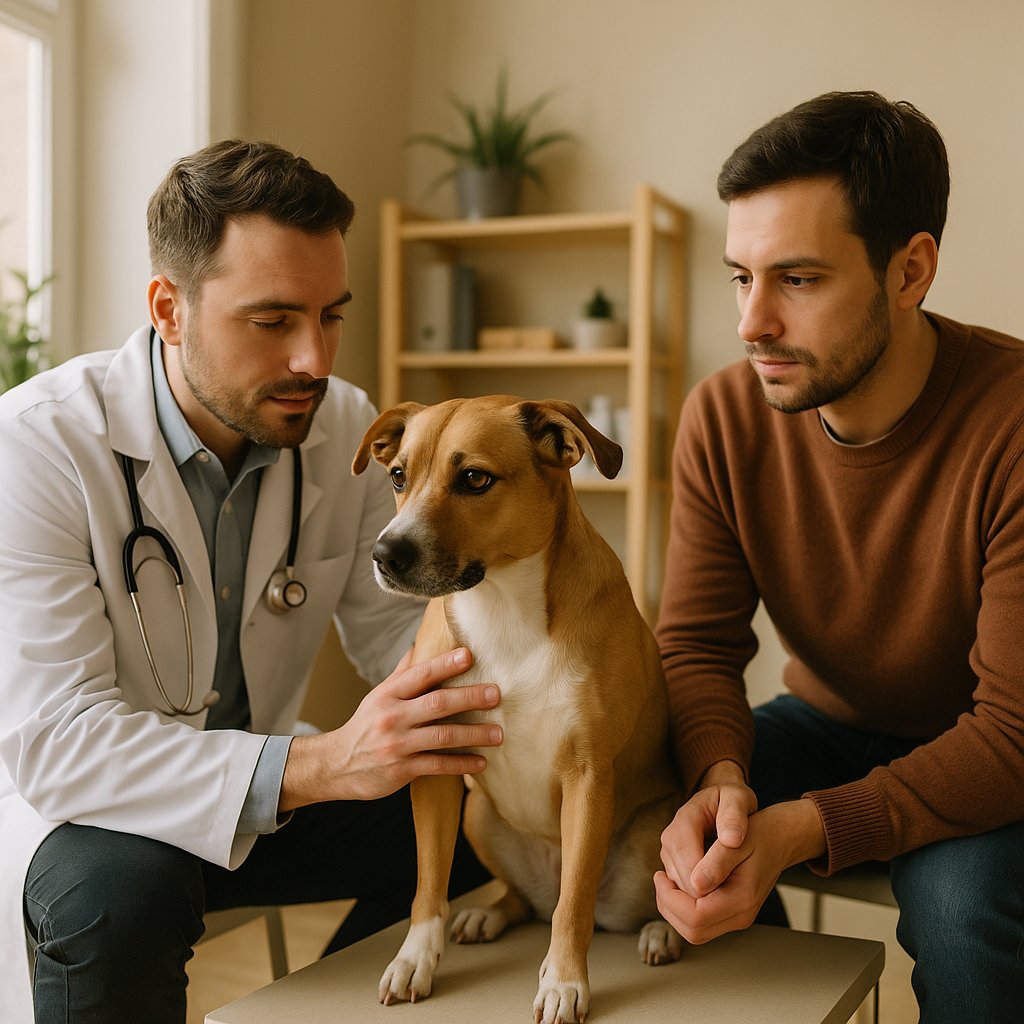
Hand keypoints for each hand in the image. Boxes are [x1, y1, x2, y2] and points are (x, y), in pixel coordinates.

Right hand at [280, 647, 501, 809]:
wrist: (335, 765)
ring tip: (498, 733)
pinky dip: (461, 765)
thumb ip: (402, 674)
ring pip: (443, 736)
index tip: (469, 655)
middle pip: (438, 703)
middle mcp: (393, 716)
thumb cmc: (365, 726)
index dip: (445, 664)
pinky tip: (481, 762)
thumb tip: (419, 645)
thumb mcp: (378, 697)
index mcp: (388, 694)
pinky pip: (438, 765)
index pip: (421, 674)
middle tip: (496, 695)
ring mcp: (397, 744)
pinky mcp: (401, 769)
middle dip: (470, 697)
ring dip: (474, 735)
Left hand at [655, 798, 826, 943]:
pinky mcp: (731, 914)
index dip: (672, 898)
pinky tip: (679, 884)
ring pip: (694, 931)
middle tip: (660, 878)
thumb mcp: (737, 840)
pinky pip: (701, 923)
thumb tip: (695, 885)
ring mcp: (737, 917)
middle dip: (670, 906)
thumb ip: (716, 862)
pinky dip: (683, 907)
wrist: (780, 839)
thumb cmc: (759, 834)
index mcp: (743, 898)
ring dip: (674, 908)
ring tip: (666, 881)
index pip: (696, 916)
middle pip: (693, 931)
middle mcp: (741, 915)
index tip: (660, 874)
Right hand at [659, 760, 756, 899]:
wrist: (722, 800)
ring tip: (730, 893)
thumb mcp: (738, 799)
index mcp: (683, 823)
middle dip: (706, 900)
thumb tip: (731, 840)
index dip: (711, 888)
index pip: (689, 867)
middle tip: (734, 897)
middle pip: (681, 886)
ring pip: (678, 894)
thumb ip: (733, 818)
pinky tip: (721, 895)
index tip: (734, 889)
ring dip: (703, 904)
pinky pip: (679, 896)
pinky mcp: (672, 868)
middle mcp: (669, 841)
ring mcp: (668, 856)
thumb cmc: (732, 799)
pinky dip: (699, 904)